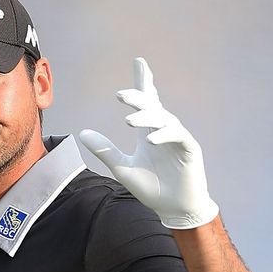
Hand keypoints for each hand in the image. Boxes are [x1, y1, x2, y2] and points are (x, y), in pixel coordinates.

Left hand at [78, 57, 218, 228]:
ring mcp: (177, 139)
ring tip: (128, 120)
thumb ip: (105, 150)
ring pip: (163, 119)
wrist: (173, 210)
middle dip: (138, 96)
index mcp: (148, 132)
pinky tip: (150, 139)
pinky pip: (177, 136)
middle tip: (120, 94)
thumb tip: (83, 132)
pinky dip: (163, 135)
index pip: (146, 102)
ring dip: (146, 118)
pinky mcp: (189, 149)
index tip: (139, 62)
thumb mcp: (122, 168)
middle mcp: (162, 131)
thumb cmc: (152, 189)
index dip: (143, 81)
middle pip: (152, 105)